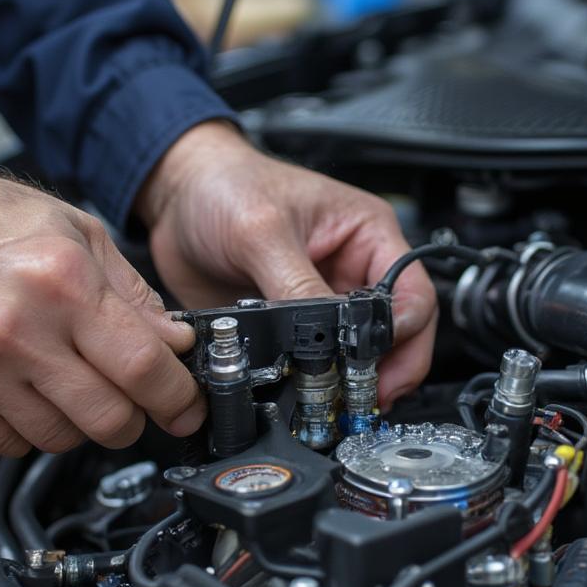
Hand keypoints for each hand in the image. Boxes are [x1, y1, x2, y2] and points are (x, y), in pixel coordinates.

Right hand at [0, 154, 203, 455]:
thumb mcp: (76, 232)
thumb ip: (133, 294)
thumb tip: (175, 343)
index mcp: (61, 282)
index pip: (144, 368)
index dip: (177, 398)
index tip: (186, 407)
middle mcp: (17, 330)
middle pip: (109, 418)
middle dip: (135, 418)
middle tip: (134, 401)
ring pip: (62, 439)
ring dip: (81, 423)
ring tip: (71, 382)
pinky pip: (10, 445)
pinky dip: (31, 429)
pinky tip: (27, 390)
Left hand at [136, 121, 436, 406]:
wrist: (175, 198)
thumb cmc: (225, 186)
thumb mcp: (263, 231)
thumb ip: (296, 286)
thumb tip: (320, 338)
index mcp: (367, 234)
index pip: (412, 293)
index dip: (404, 335)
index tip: (379, 365)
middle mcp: (352, 270)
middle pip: (395, 333)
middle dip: (385, 370)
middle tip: (365, 399)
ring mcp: (322, 301)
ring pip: (355, 354)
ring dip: (347, 380)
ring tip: (331, 401)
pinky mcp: (289, 325)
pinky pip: (310, 363)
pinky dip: (309, 381)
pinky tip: (299, 392)